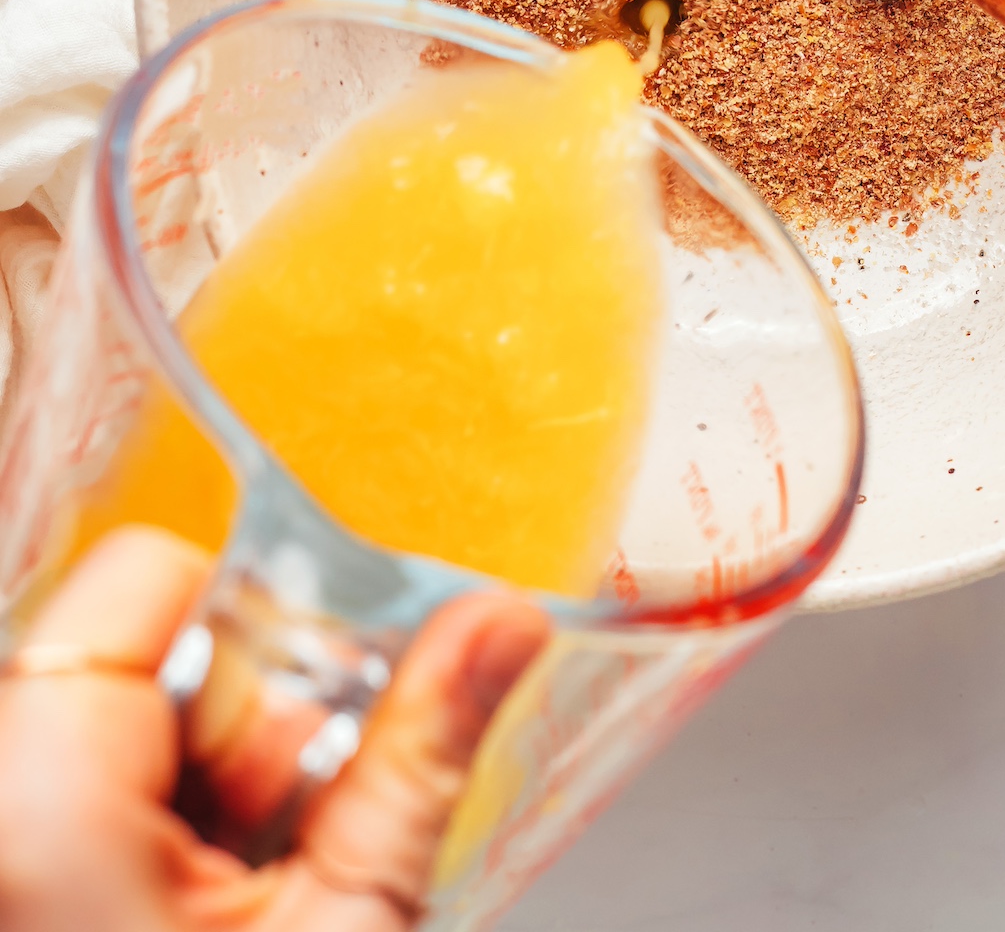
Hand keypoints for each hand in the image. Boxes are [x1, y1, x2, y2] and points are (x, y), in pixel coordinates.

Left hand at [0, 525, 546, 929]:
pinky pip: (107, 794)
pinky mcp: (25, 876)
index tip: (314, 718)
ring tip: (246, 901)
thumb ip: (420, 747)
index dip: (254, 622)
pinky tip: (202, 916)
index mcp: (34, 790)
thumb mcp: (346, 924)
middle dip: (244, 728)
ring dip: (214, 789)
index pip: (147, 569)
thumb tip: (495, 619)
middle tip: (282, 846)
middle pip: (145, 653)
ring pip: (130, 730)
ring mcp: (5, 849)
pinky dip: (170, 833)